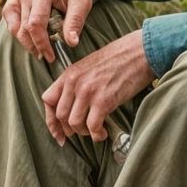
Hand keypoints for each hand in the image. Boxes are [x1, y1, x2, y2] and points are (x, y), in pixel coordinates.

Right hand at [2, 0, 93, 62]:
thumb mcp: (82, 1)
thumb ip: (76, 20)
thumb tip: (71, 42)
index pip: (36, 24)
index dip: (42, 43)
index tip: (51, 56)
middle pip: (24, 28)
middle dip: (35, 46)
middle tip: (47, 56)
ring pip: (14, 28)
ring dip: (26, 42)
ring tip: (39, 49)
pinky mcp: (13, 0)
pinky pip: (9, 22)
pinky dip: (17, 33)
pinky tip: (29, 38)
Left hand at [41, 30, 152, 145]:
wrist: (139, 52)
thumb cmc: (118, 59)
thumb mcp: (89, 67)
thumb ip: (76, 83)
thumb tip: (72, 108)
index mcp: (69, 74)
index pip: (47, 100)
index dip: (51, 120)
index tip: (58, 133)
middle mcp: (74, 82)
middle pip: (60, 116)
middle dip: (70, 129)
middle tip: (82, 131)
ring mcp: (88, 91)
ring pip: (74, 123)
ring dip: (84, 132)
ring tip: (94, 130)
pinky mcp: (103, 100)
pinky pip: (92, 126)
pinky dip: (97, 134)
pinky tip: (103, 132)